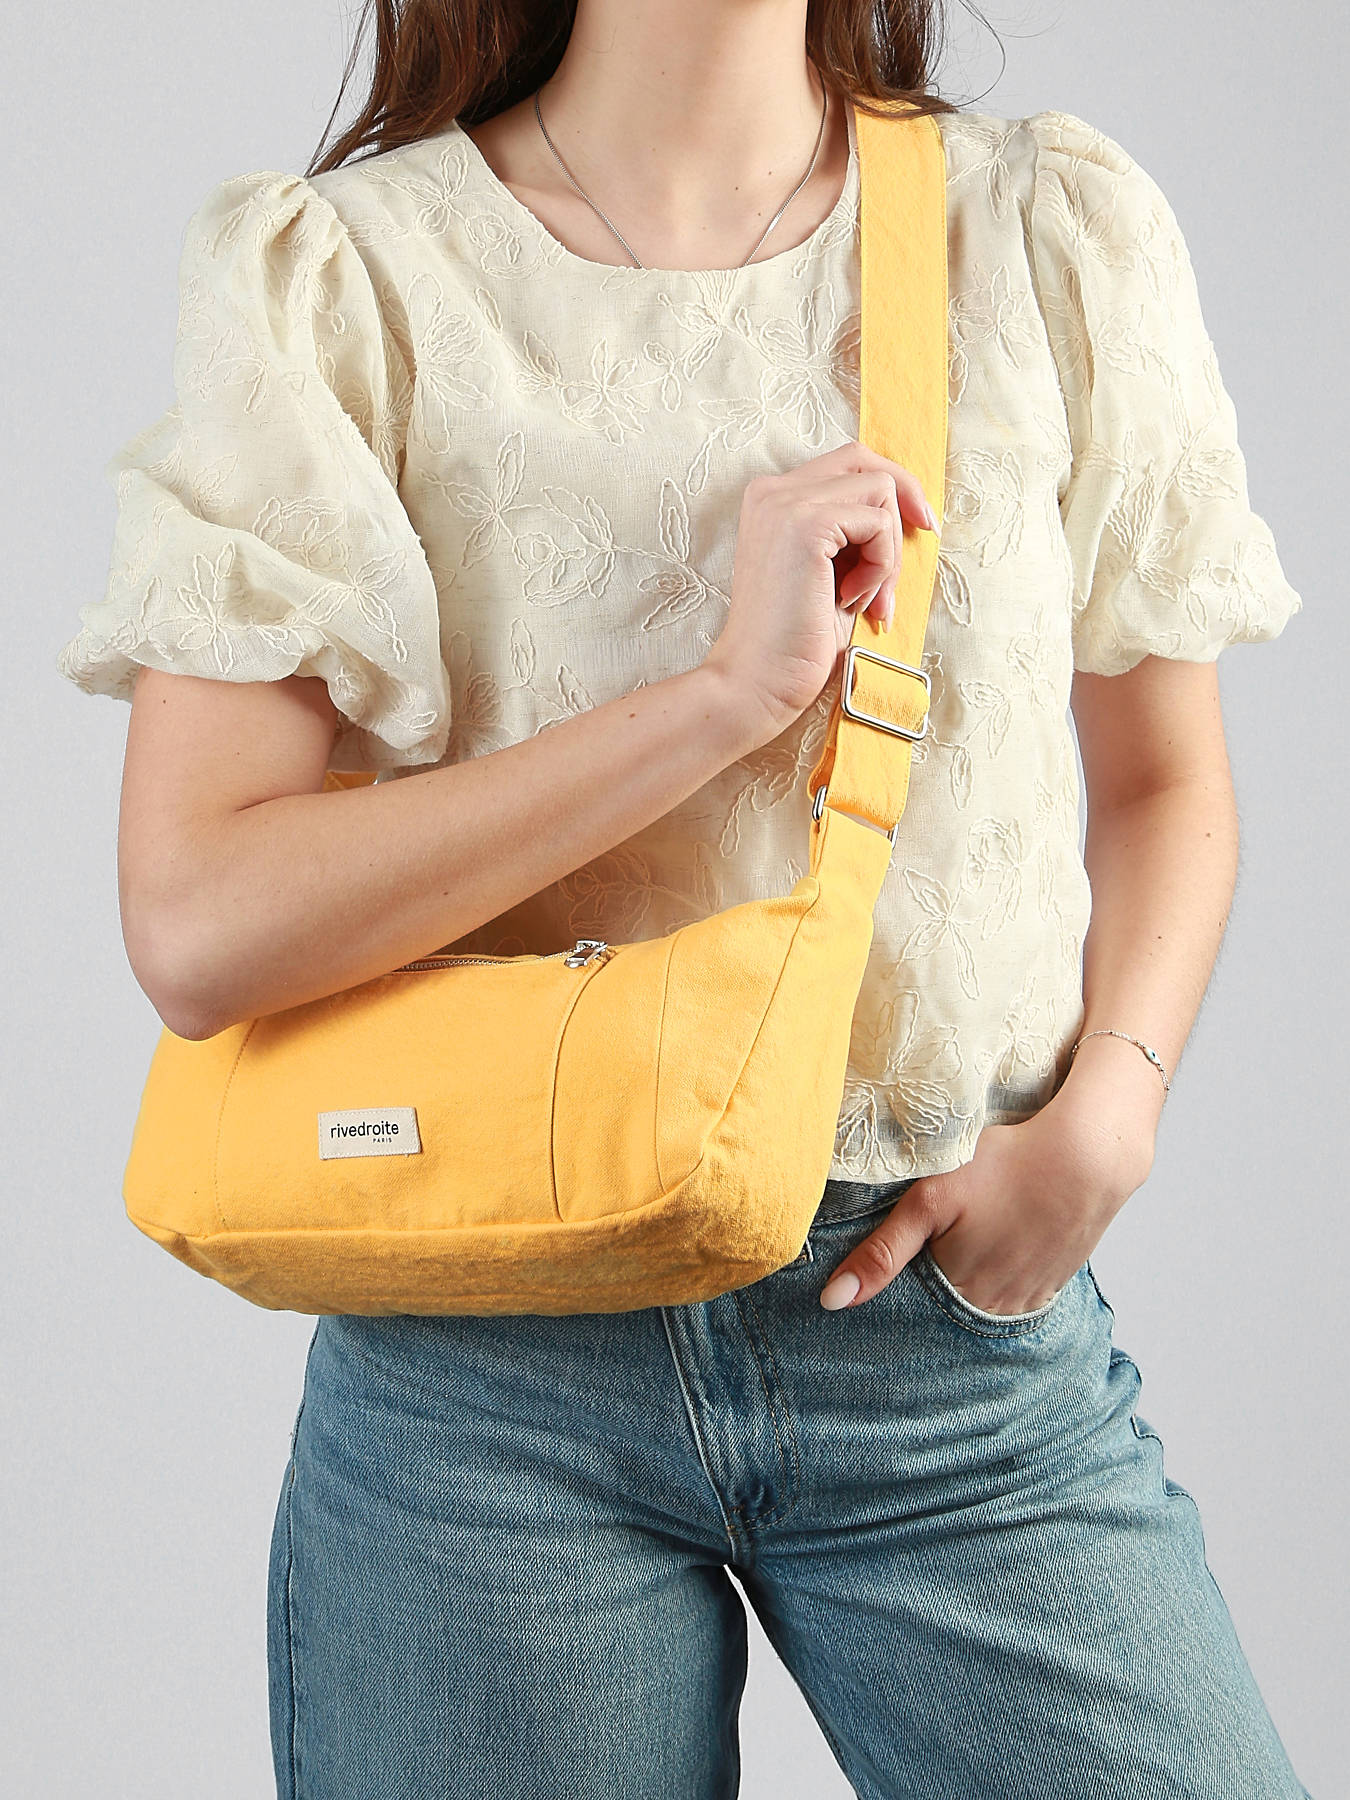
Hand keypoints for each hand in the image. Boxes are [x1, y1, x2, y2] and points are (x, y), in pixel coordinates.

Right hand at [703, 440, 938, 745]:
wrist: (757, 682)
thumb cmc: (795, 641)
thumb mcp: (830, 573)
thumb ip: (854, 534)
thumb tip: (911, 513)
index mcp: (772, 499)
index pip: (848, 463)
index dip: (891, 489)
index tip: (919, 528)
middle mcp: (773, 490)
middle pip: (866, 462)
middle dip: (902, 506)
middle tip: (909, 557)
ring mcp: (787, 502)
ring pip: (879, 491)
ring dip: (889, 551)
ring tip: (864, 599)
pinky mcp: (807, 523)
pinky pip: (879, 522)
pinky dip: (882, 564)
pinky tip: (852, 600)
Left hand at [817, 1102, 1151, 1311]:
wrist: (1087, 1155)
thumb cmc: (1005, 1167)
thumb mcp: (930, 1200)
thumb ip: (881, 1253)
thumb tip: (832, 1302)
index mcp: (958, 1292)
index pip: (910, 1310)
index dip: (894, 1291)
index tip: (884, 1271)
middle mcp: (994, 1307)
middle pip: (945, 1309)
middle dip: (928, 1291)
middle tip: (929, 1245)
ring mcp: (1028, 1297)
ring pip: (979, 1303)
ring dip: (964, 1285)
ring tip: (961, 1245)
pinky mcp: (1053, 1282)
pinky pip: (1014, 1293)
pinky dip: (999, 1278)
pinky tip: (996, 1248)